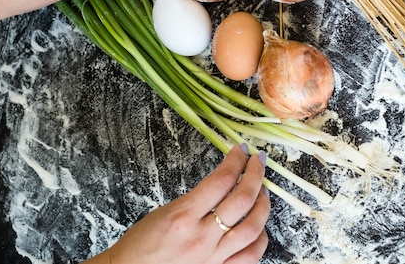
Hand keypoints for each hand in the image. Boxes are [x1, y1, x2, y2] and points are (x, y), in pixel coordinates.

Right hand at [85, 144, 270, 263]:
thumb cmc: (141, 245)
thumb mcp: (165, 211)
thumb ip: (196, 200)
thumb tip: (222, 184)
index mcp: (183, 216)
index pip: (221, 180)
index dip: (236, 161)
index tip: (241, 152)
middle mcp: (201, 237)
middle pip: (242, 199)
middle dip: (255, 174)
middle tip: (258, 162)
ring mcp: (213, 257)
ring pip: (253, 228)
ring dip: (263, 204)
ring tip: (262, 191)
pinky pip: (251, 255)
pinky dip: (260, 238)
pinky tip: (259, 226)